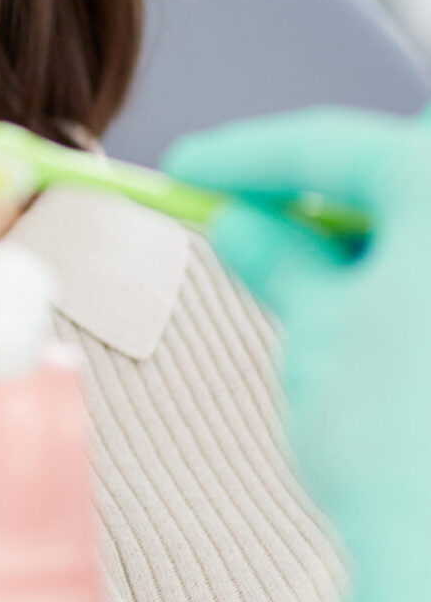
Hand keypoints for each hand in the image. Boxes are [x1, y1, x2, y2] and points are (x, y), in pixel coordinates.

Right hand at [164, 106, 430, 601]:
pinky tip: (371, 316)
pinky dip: (409, 285)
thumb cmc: (397, 452)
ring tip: (302, 276)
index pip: (331, 148)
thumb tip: (246, 229)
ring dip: (372, 240)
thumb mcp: (316, 336)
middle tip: (243, 215)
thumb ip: (282, 263)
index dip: (246, 158)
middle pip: (401, 174)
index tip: (194, 169)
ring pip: (426, 231)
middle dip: (321, 191)